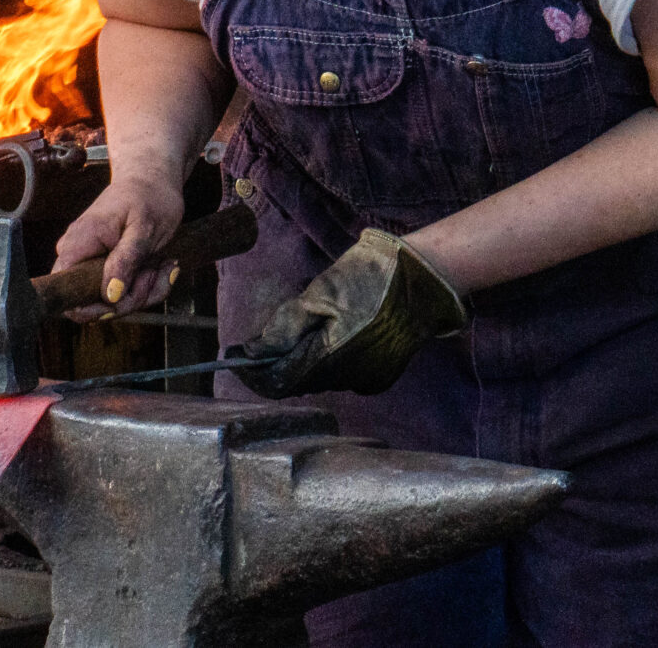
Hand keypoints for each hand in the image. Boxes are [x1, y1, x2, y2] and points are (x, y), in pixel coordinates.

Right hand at [50, 172, 185, 318]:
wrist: (152, 181)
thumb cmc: (148, 197)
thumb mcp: (143, 228)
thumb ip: (126, 260)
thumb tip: (110, 295)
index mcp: (79, 243)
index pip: (66, 291)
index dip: (93, 307)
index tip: (125, 296)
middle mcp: (77, 256)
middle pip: (92, 304)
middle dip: (130, 297)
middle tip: (153, 271)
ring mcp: (90, 264)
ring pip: (112, 302)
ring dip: (144, 290)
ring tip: (161, 264)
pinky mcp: (104, 269)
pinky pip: (123, 294)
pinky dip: (147, 286)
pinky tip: (161, 267)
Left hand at [234, 229, 467, 397]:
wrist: (425, 277)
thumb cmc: (371, 277)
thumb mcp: (321, 291)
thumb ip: (286, 326)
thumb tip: (255, 351)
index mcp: (330, 359)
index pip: (278, 381)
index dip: (253, 372)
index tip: (233, 358)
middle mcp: (349, 379)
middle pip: (299, 381)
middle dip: (278, 362)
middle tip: (263, 338)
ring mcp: (369, 380)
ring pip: (321, 379)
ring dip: (305, 360)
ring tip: (305, 329)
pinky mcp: (383, 376)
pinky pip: (345, 376)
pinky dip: (330, 361)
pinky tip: (334, 335)